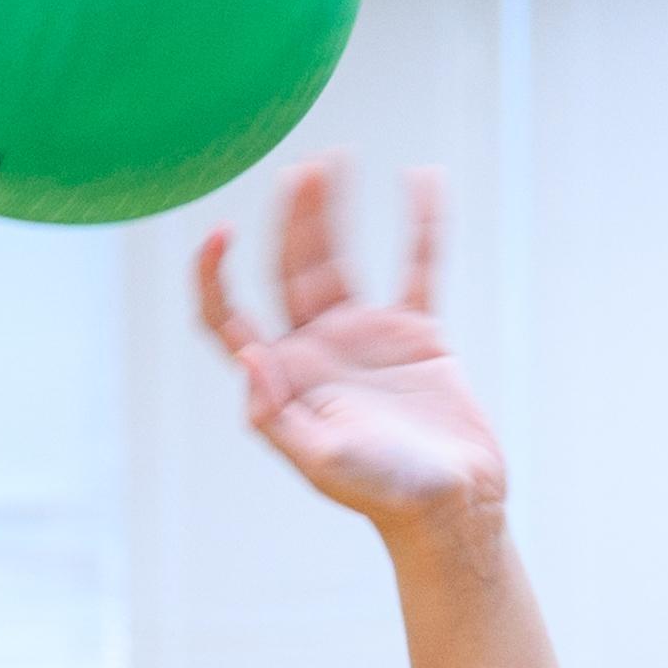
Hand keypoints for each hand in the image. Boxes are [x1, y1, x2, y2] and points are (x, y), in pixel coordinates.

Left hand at [197, 163, 507, 534]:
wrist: (455, 507)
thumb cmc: (386, 495)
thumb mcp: (323, 461)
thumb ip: (277, 415)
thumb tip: (246, 355)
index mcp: (284, 377)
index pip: (228, 316)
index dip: (212, 277)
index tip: (221, 232)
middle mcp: (317, 348)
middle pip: (288, 268)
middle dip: (289, 219)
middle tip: (302, 171)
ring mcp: (365, 336)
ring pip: (339, 258)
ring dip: (332, 212)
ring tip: (333, 160)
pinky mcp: (415, 333)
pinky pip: (417, 266)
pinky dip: (422, 225)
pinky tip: (422, 179)